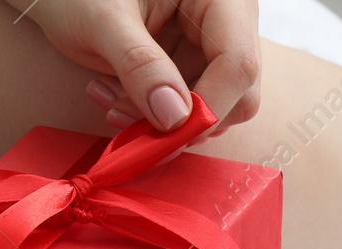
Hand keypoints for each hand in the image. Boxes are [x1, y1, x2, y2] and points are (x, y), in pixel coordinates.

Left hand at [6, 0, 260, 133]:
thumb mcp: (104, 21)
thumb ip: (140, 65)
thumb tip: (175, 119)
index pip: (237, 63)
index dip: (206, 108)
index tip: (163, 135)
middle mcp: (224, 21)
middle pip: (237, 94)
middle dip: (181, 121)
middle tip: (126, 121)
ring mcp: (207, 45)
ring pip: (207, 110)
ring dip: (156, 121)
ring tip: (108, 97)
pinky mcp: (186, 65)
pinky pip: (181, 109)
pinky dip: (145, 113)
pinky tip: (110, 92)